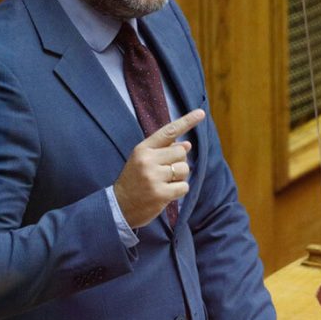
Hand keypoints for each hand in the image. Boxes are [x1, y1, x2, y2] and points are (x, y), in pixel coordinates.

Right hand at [113, 109, 203, 227]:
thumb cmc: (135, 180)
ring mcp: (153, 177)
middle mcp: (147, 160)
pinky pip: (184, 186)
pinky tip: (166, 194)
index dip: (187, 121)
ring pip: (184, 169)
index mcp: (143, 148)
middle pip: (181, 152)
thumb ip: (164, 151)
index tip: (201, 112)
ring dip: (179, 178)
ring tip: (164, 183)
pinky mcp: (160, 193)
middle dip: (179, 162)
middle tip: (164, 173)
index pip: (168, 131)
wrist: (118, 206)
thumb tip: (187, 144)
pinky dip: (179, 191)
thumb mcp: (143, 160)